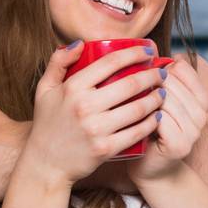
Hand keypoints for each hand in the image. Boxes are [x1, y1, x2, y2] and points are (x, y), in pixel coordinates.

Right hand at [23, 41, 165, 187]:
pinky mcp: (105, 149)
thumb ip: (58, 62)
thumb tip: (80, 43)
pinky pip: (137, 132)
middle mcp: (84, 106)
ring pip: (138, 108)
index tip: (148, 51)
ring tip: (163, 92)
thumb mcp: (44, 89)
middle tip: (161, 73)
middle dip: (152, 75)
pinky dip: (152, 123)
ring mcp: (96, 129)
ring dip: (156, 98)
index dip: (134, 53)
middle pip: (130, 84)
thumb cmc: (47, 124)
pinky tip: (159, 116)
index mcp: (72, 87)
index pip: (110, 62)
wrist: (45, 164)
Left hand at [128, 55, 207, 184]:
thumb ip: (163, 80)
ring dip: (146, 98)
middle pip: (174, 84)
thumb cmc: (150, 130)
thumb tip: (153, 49)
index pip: (186, 71)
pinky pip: (162, 121)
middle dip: (150, 81)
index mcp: (201, 101)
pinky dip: (146, 116)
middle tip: (130, 85)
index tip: (146, 72)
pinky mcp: (180, 146)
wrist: (152, 169)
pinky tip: (134, 117)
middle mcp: (201, 116)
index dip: (163, 67)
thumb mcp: (160, 102)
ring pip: (167, 101)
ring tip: (128, 100)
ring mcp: (193, 132)